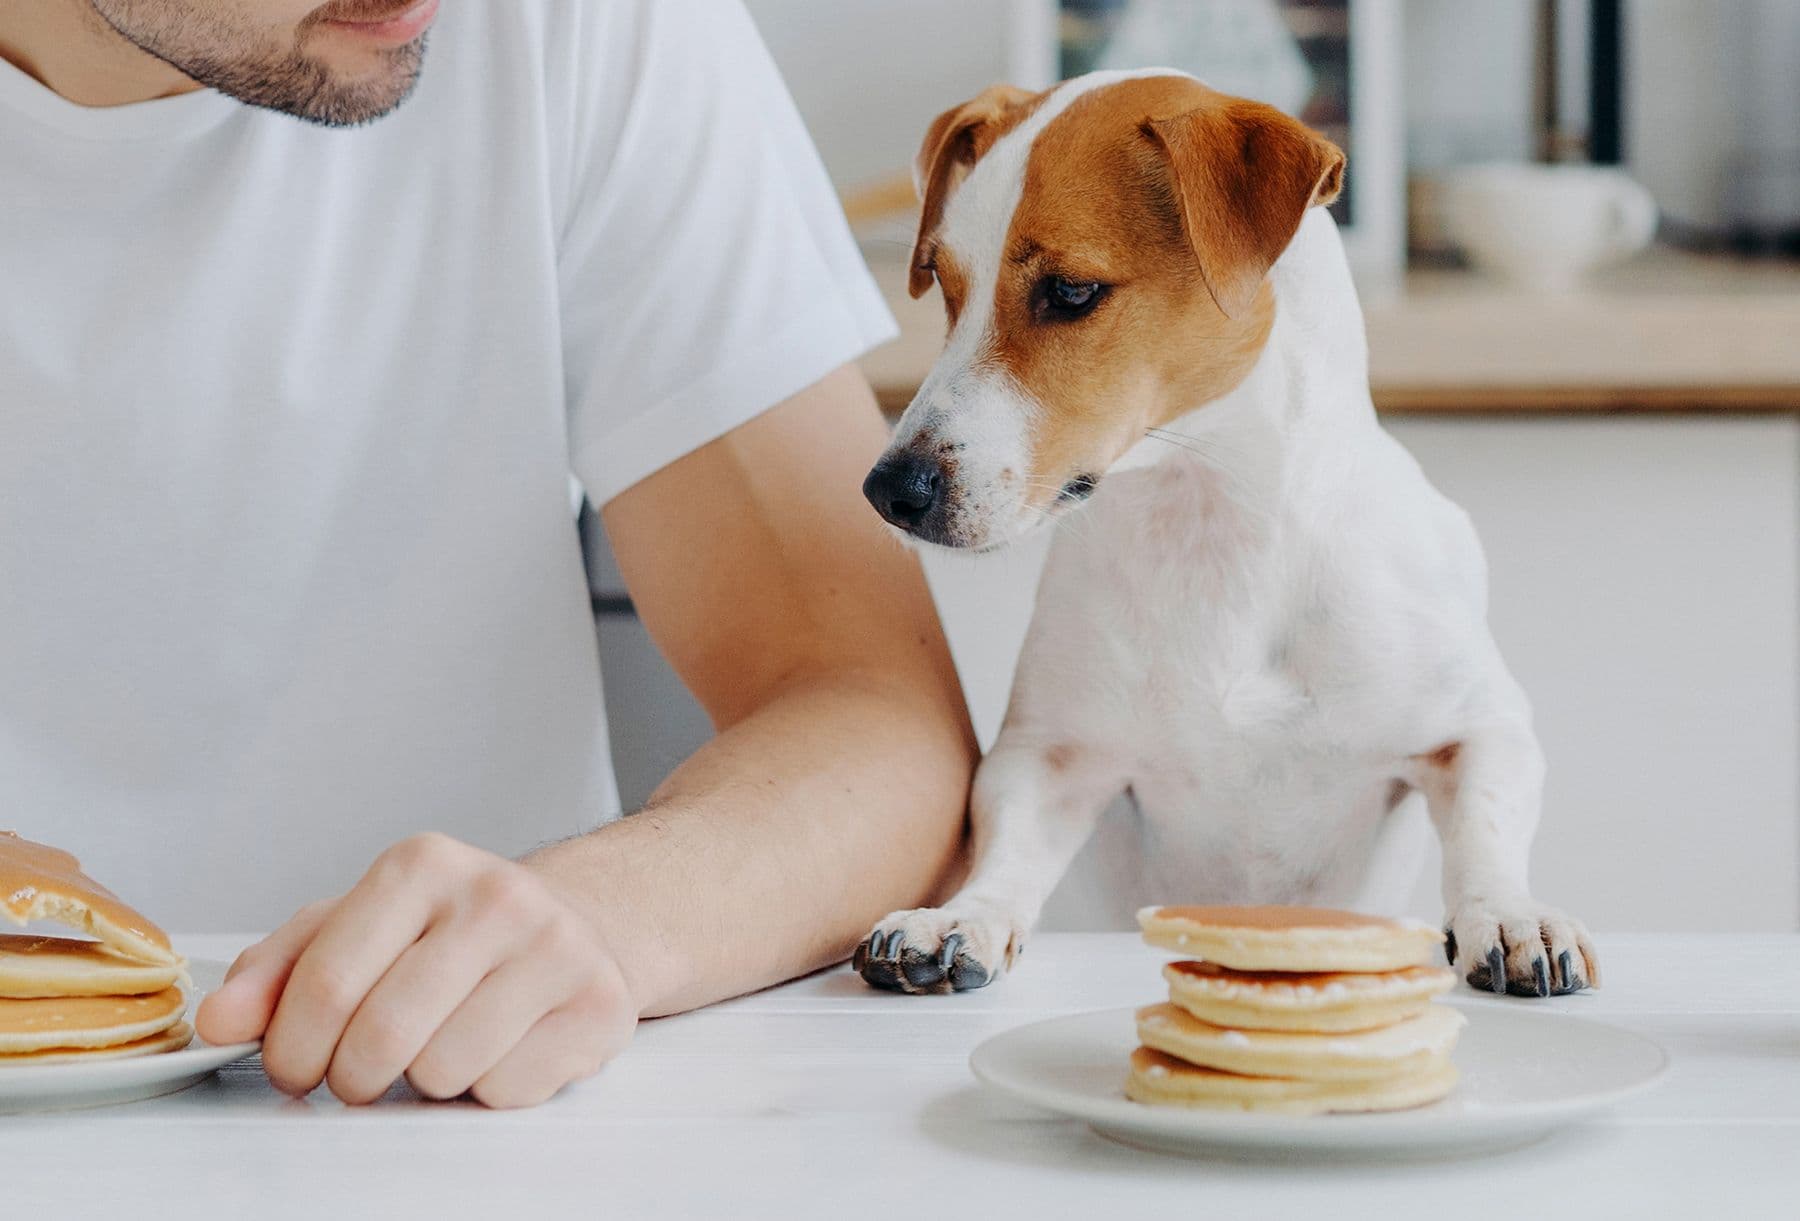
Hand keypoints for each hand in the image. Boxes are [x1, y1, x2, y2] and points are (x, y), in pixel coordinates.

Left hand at [195, 833, 636, 1107]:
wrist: (575, 924)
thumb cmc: (449, 934)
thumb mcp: (355, 930)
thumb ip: (277, 972)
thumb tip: (219, 1021)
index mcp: (422, 865)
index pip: (326, 984)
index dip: (292, 1049)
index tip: (295, 1064)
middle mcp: (496, 894)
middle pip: (382, 1037)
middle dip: (354, 1078)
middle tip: (362, 1071)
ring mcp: (558, 946)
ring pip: (444, 1071)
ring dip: (424, 1083)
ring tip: (438, 1047)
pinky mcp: (601, 1003)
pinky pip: (506, 1091)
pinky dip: (486, 1090)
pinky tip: (495, 1049)